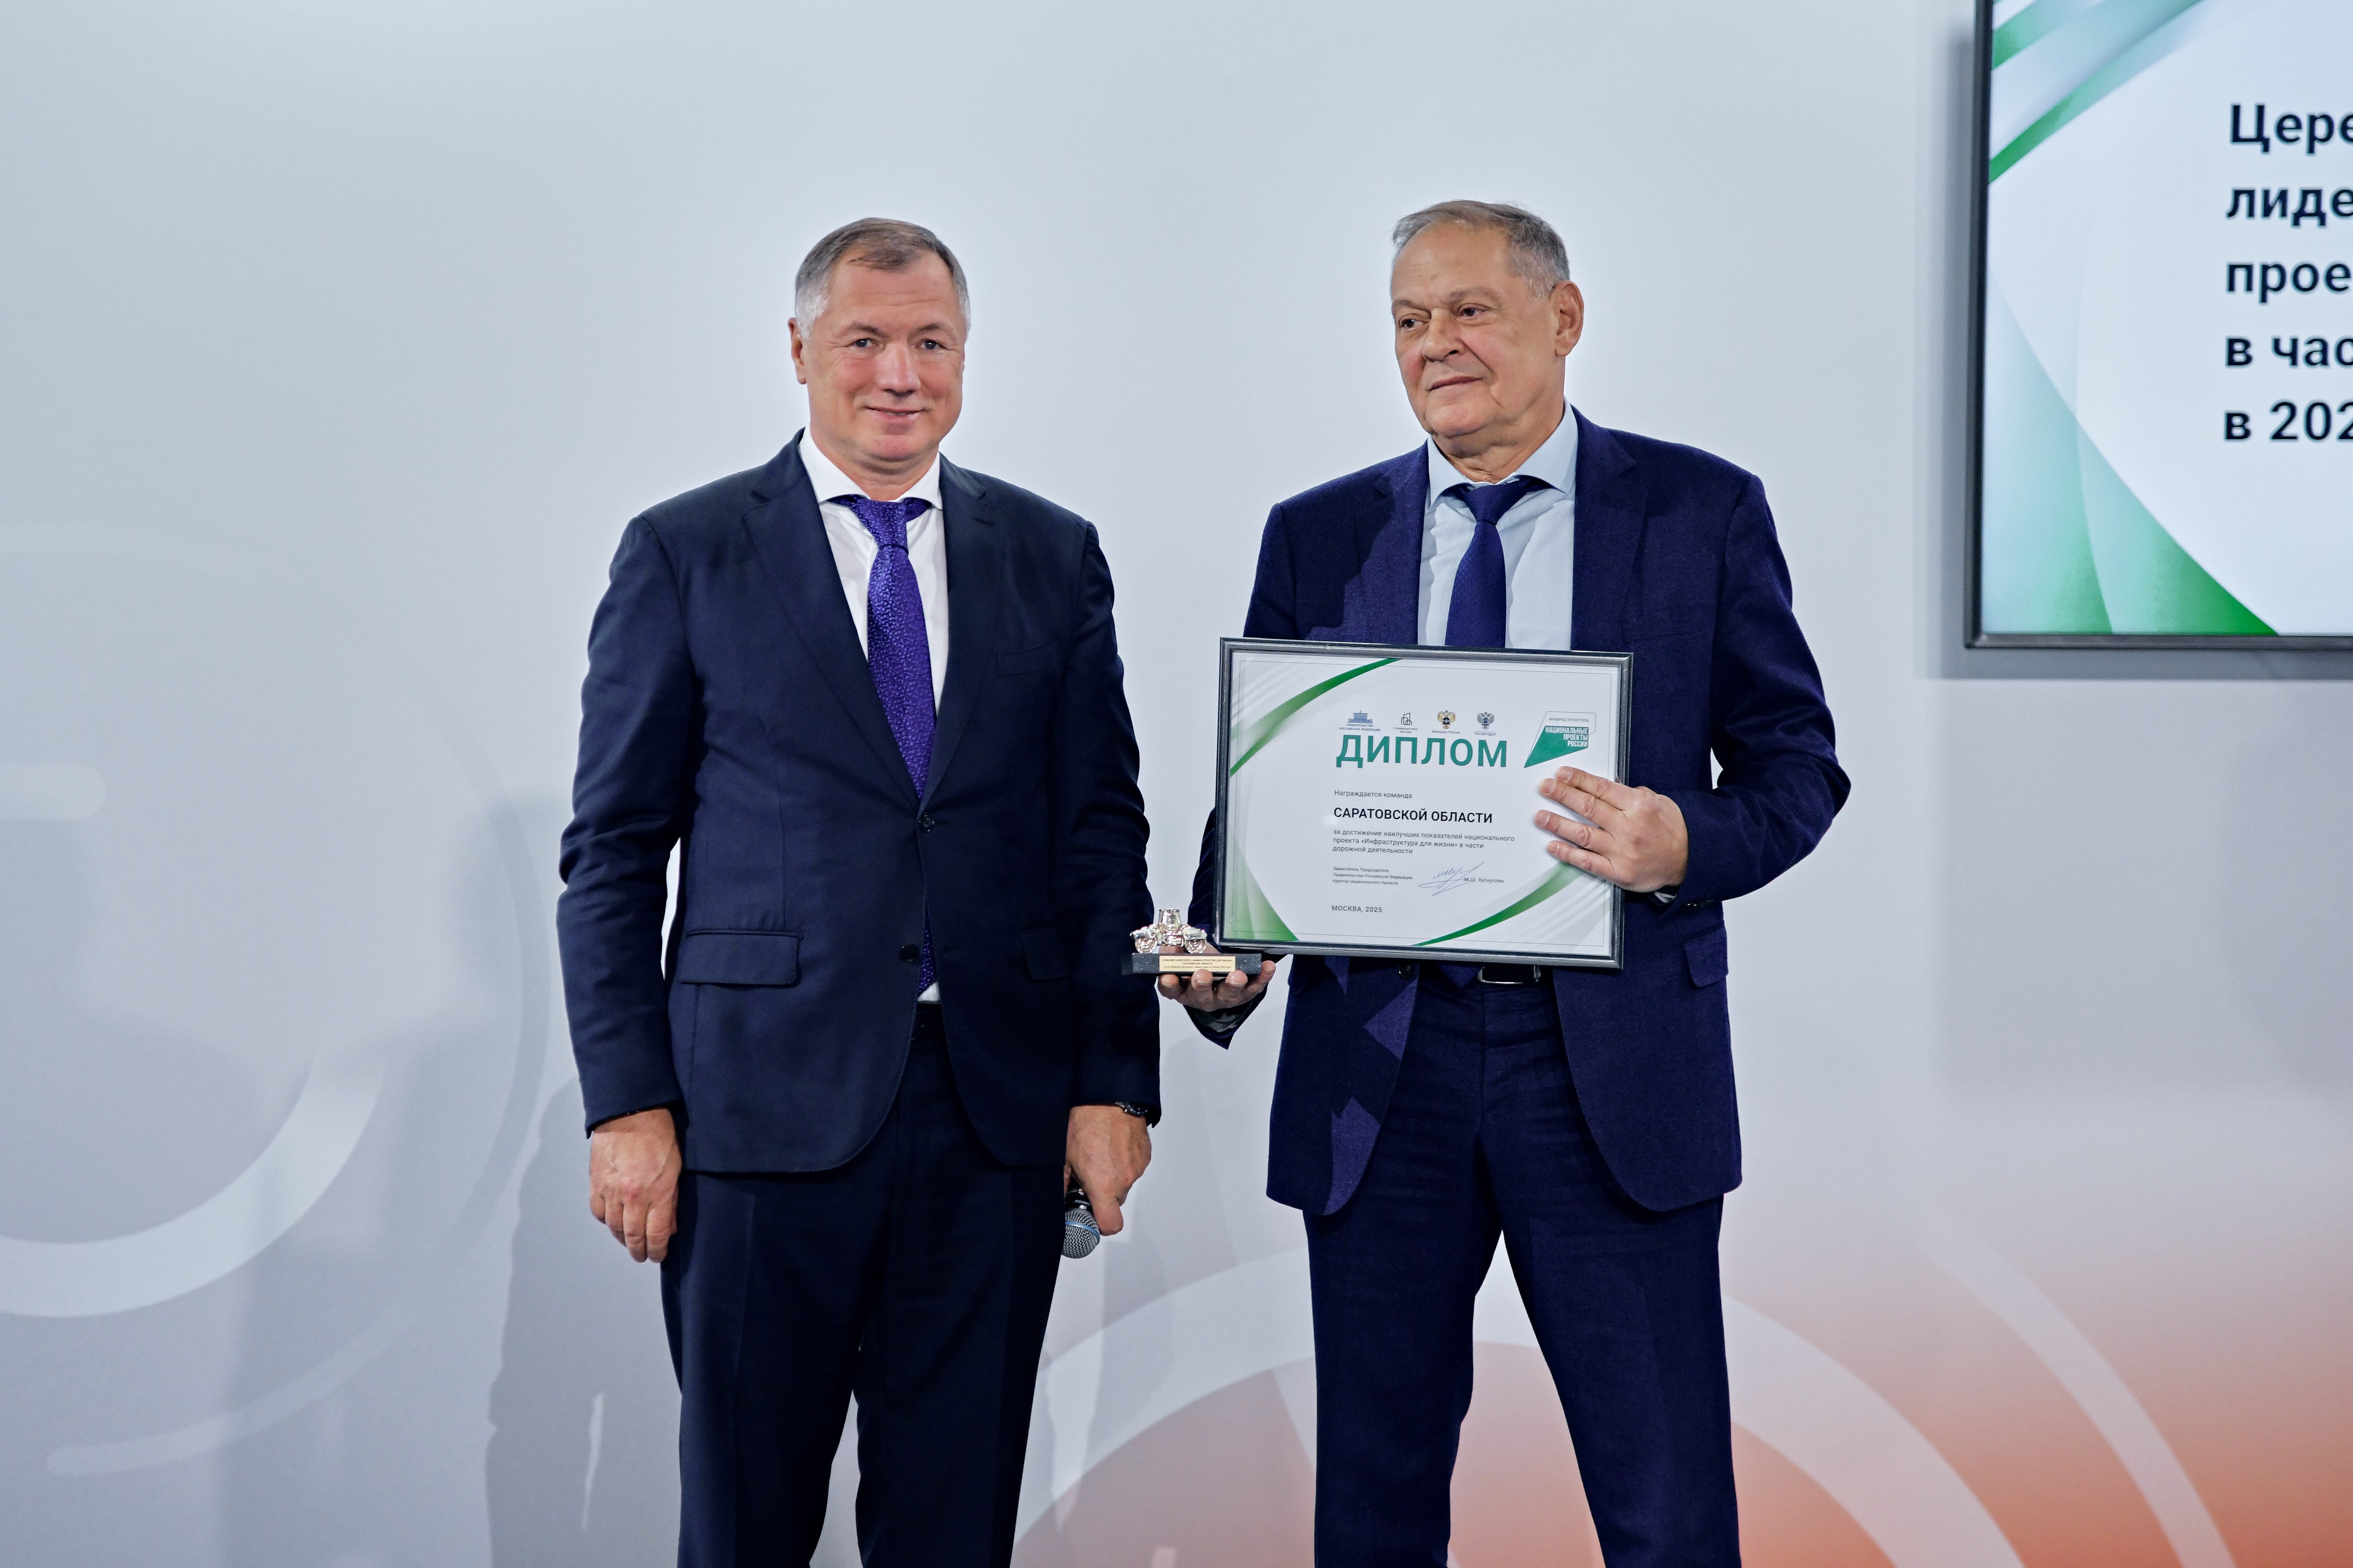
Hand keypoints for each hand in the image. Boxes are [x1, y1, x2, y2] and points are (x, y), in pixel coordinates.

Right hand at [588, 1106, 680, 1262]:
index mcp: (658, 1192)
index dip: (657, 1251)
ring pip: (614, 1227)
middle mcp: (633, 1196)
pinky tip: (613, 1221)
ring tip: (629, 1242)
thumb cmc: (659, 1135)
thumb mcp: (677, 1169)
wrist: (631, 1113)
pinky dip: (606, 1220)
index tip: (658, 1256)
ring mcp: (612, 1191)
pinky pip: (599, 1212)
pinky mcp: (596, 1183)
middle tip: (643, 1256)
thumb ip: (673, 1201)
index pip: (656, 1234)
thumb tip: (670, 1226)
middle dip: (639, 1251)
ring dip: (622, 1239)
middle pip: (633, 1236)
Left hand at [1065, 1103, 1151, 1235]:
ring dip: (1113, 1176)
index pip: (1110, 1224)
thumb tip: (1060, 1198)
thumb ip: (1063, 1184)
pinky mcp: (1145, 1155)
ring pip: (1124, 1183)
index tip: (1091, 1215)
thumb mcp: (1065, 1157)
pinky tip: (1112, 1146)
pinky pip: (1133, 1168)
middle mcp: (1124, 1180)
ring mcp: (1137, 1167)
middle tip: (1089, 1175)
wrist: (1107, 1097)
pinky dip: (1123, 1163)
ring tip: (1100, 1154)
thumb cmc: (1084, 1124)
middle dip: (1103, 1194)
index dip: (1100, 1225)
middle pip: (1115, 1202)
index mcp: (1103, 1186)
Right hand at [1155, 946, 1282, 1011]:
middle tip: (1202, 975)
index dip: (1169, 984)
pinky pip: (1252, 988)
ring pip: (1227, 994)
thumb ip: (1175, 949)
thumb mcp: (1182, 952)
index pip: (1171, 989)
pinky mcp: (1242, 995)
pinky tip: (1267, 967)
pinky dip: (1261, 978)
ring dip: (1233, 984)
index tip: (1168, 977)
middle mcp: (1200, 997)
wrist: (1217, 969)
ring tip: (1237, 975)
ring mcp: (1222, 998)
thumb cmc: (1196, 962)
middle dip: (1201, 984)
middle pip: (1200, 994)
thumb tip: (1172, 949)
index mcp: (1181, 988)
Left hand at [1534, 766, 1689, 892]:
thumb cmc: (1672, 829)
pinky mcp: (1618, 872)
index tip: (1561, 774)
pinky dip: (1567, 853)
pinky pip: (1587, 862)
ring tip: (1540, 816)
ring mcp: (1621, 851)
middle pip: (1588, 807)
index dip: (1578, 779)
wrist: (1690, 861)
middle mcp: (1628, 827)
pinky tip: (1552, 846)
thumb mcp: (1658, 802)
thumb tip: (1605, 784)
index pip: (1601, 788)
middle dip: (1562, 795)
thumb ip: (1631, 793)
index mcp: (1639, 806)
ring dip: (1558, 823)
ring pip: (1582, 834)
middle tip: (1544, 788)